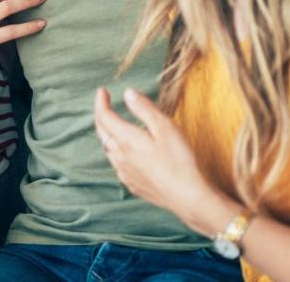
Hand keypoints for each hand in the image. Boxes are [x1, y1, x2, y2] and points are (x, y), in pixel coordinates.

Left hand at [93, 87, 218, 222]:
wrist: (188, 198)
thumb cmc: (180, 161)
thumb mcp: (165, 128)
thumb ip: (144, 109)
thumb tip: (127, 93)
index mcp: (126, 140)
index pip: (104, 117)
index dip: (101, 102)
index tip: (102, 91)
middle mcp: (120, 157)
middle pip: (102, 132)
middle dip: (101, 116)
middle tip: (105, 104)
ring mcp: (125, 173)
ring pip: (108, 149)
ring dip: (108, 134)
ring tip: (115, 125)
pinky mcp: (132, 184)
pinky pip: (118, 164)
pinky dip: (118, 152)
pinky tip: (128, 152)